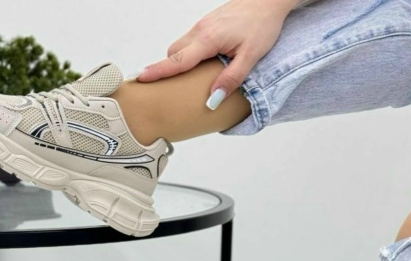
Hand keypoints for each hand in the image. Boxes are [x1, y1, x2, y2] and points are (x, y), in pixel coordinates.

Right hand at [136, 0, 296, 107]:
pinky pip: (189, 41)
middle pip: (173, 53)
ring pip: (180, 46)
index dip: (158, 71)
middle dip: (167, 70)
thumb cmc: (263, 25)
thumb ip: (231, 79)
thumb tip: (212, 100)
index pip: (177, 60)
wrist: (270, 0)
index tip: (141, 79)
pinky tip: (199, 64)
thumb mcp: (251, 56)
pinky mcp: (208, 23)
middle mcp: (201, 30)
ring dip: (178, 62)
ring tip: (184, 80)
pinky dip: (187, 54)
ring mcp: (203, 24)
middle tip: (164, 88)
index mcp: (209, 39)